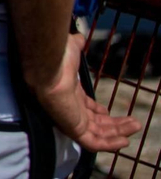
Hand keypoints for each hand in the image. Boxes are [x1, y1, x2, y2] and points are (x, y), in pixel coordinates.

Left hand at [35, 32, 139, 152]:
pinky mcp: (73, 128)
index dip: (98, 111)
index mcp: (69, 93)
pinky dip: (109, 145)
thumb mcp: (70, 50)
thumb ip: (76, 45)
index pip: (85, 108)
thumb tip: (78, 37)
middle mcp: (70, 108)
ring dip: (118, 133)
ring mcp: (71, 119)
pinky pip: (93, 143)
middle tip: (133, 122)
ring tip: (135, 127)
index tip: (108, 112)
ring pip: (98, 133)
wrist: (47, 67)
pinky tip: (124, 140)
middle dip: (115, 124)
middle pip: (95, 122)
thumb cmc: (56, 58)